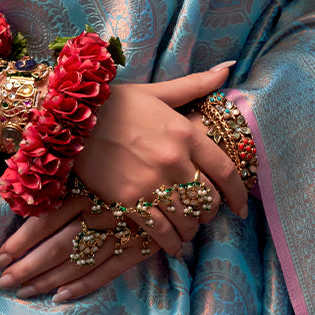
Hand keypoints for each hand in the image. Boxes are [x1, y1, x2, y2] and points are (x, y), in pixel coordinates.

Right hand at [0, 62, 246, 301]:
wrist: (72, 117)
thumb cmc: (118, 103)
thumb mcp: (159, 91)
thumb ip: (196, 84)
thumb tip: (228, 68)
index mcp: (186, 132)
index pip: (225, 171)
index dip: (239, 194)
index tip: (242, 208)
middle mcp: (174, 160)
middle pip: (208, 199)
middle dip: (210, 211)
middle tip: (204, 214)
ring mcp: (152, 182)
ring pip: (187, 219)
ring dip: (191, 228)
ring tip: (188, 228)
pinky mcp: (129, 200)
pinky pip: (161, 232)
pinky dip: (171, 243)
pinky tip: (173, 245)